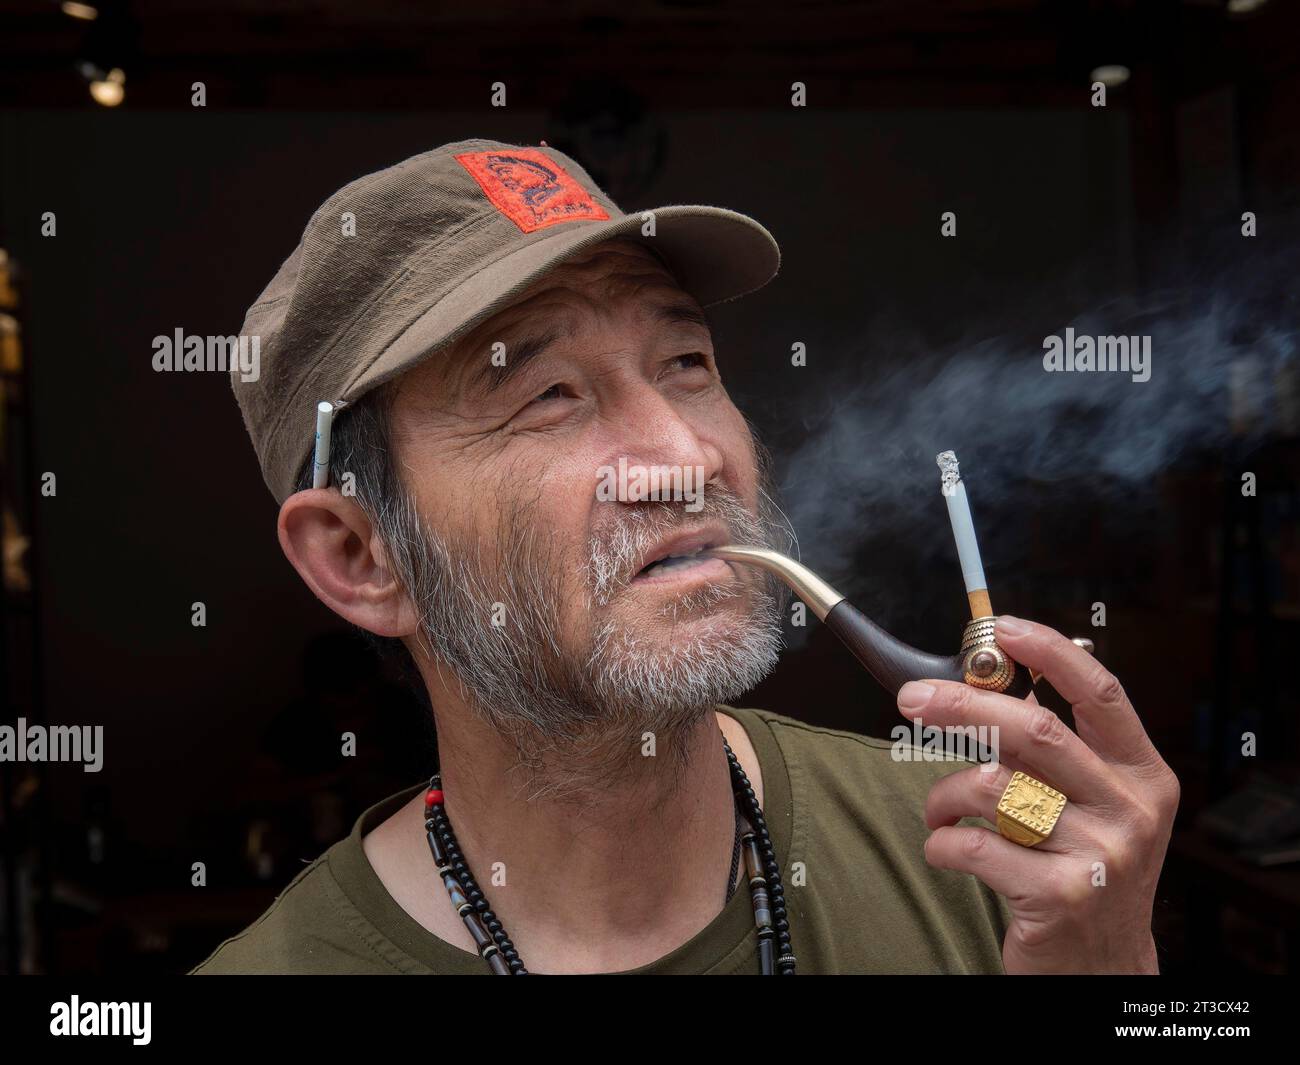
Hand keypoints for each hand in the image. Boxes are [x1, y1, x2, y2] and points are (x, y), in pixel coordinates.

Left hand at [895, 615, 1179, 973]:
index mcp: (1141, 775)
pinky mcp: (1061, 897)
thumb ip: (1055, 748)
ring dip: (945, 794)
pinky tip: (946, 850)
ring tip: (939, 811)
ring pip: (993, 788)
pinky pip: (974, 846)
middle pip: (1035, 731)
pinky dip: (942, 844)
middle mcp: (1130, 810)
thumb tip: (991, 679)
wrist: (1102, 967)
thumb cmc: (1084, 868)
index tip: (1002, 630)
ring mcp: (1100, 855)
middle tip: (913, 699)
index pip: (1101, 693)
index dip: (1050, 653)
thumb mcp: (1092, 804)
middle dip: (962, 706)